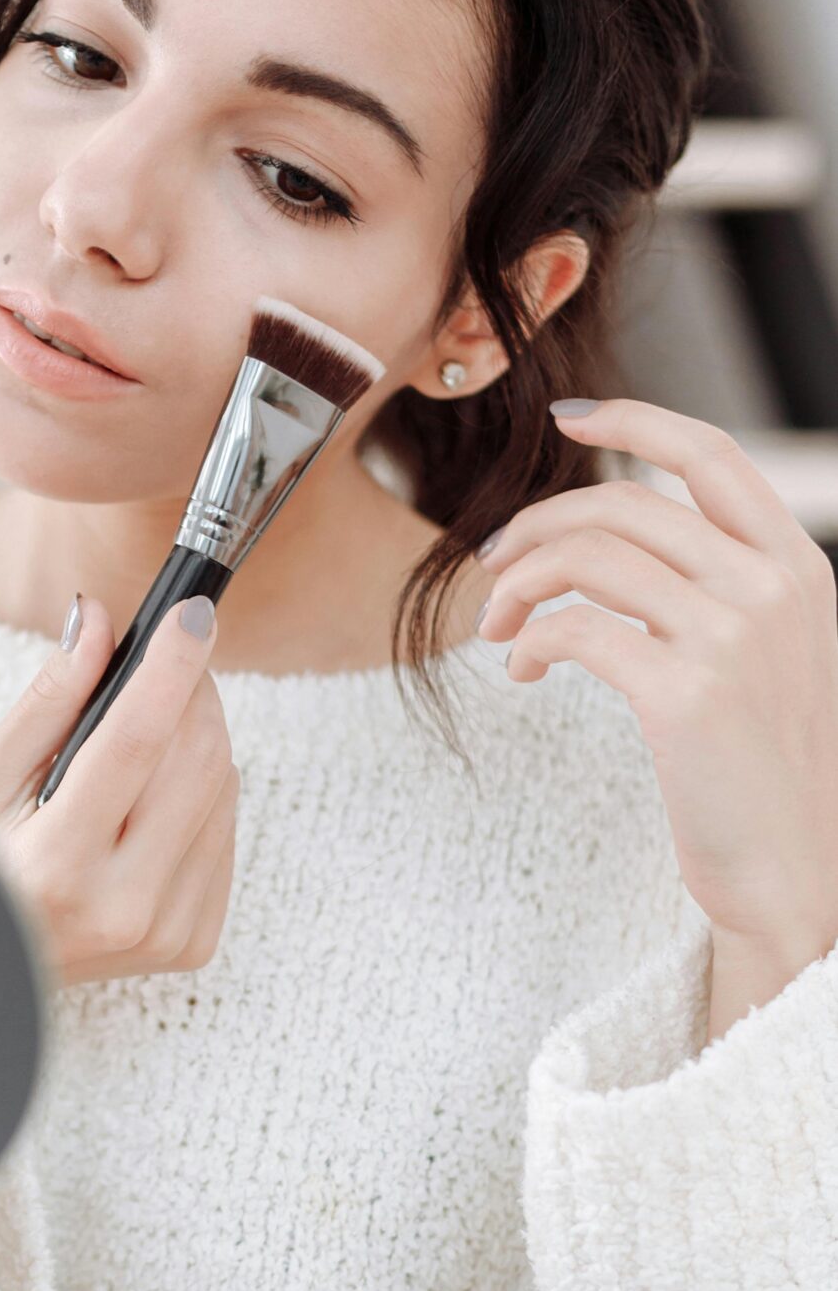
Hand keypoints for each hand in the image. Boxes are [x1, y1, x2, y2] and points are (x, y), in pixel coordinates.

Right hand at [0, 593, 239, 987]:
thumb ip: (47, 700)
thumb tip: (97, 621)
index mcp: (57, 866)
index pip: (136, 741)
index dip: (171, 666)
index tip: (191, 613)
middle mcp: (121, 907)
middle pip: (196, 759)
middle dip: (191, 690)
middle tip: (167, 659)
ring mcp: (165, 932)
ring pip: (223, 789)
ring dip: (200, 738)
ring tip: (151, 731)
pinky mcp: (194, 942)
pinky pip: (227, 832)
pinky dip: (204, 793)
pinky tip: (157, 794)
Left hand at [476, 398, 837, 1032]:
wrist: (795, 870)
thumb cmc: (765, 770)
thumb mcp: (773, 653)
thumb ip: (724, 587)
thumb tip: (619, 539)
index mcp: (796, 566)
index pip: (710, 454)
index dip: (634, 420)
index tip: (568, 420)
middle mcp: (769, 588)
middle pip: (624, 505)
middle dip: (539, 524)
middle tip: (494, 566)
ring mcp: (731, 637)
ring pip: (588, 558)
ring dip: (520, 585)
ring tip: (498, 627)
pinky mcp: (684, 695)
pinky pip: (573, 629)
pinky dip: (530, 641)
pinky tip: (526, 671)